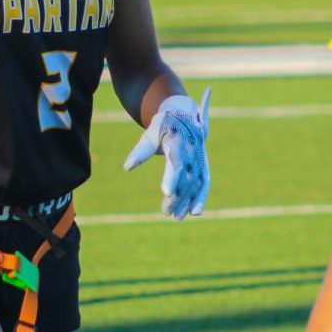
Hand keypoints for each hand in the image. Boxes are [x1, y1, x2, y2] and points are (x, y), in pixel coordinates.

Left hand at [123, 88, 210, 219]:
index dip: (172, 178)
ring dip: (188, 201)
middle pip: (186, 177)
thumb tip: (127, 167)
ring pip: (196, 183)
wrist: (183, 114)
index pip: (176, 162)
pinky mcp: (203, 164)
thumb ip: (141, 151)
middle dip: (177, 196)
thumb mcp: (150, 133)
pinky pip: (204, 182)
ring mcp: (200, 157)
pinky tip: (194, 212)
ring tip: (176, 217)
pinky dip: (201, 197)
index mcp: (177, 140)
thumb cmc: (163, 126)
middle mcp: (192, 150)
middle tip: (165, 212)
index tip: (166, 193)